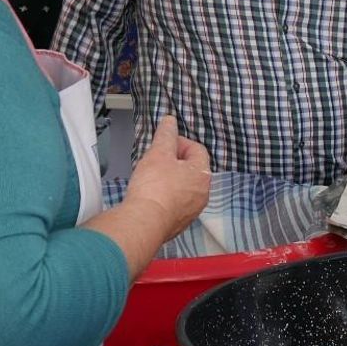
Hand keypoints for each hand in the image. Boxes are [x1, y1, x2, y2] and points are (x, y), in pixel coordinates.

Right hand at [124, 115, 210, 238]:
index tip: (164, 144)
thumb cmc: (154, 188)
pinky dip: (164, 198)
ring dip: (169, 180)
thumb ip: (166, 135)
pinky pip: (174, 204)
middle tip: (155, 160)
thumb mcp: (159, 152)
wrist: (144, 222)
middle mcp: (202, 193)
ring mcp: (191, 211)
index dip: (179, 142)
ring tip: (150, 178)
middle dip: (173, 162)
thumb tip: (170, 121)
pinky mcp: (178, 223)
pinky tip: (150, 196)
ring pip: (182, 188)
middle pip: (190, 169)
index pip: (197, 149)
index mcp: (202, 174)